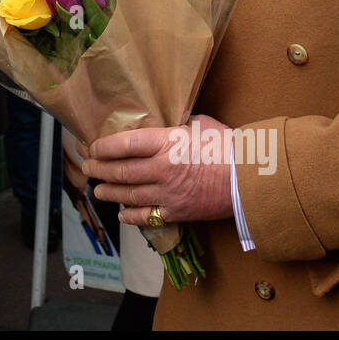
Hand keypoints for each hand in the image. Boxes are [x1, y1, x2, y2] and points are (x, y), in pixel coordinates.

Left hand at [80, 115, 234, 225]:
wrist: (251, 178)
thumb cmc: (228, 146)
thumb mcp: (199, 124)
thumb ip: (175, 126)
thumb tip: (162, 123)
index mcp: (166, 142)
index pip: (124, 144)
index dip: (103, 146)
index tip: (92, 146)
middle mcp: (161, 169)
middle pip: (120, 170)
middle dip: (98, 169)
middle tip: (87, 166)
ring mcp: (168, 193)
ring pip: (128, 194)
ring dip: (108, 191)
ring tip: (97, 189)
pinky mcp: (177, 212)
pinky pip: (147, 216)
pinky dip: (131, 215)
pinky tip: (122, 213)